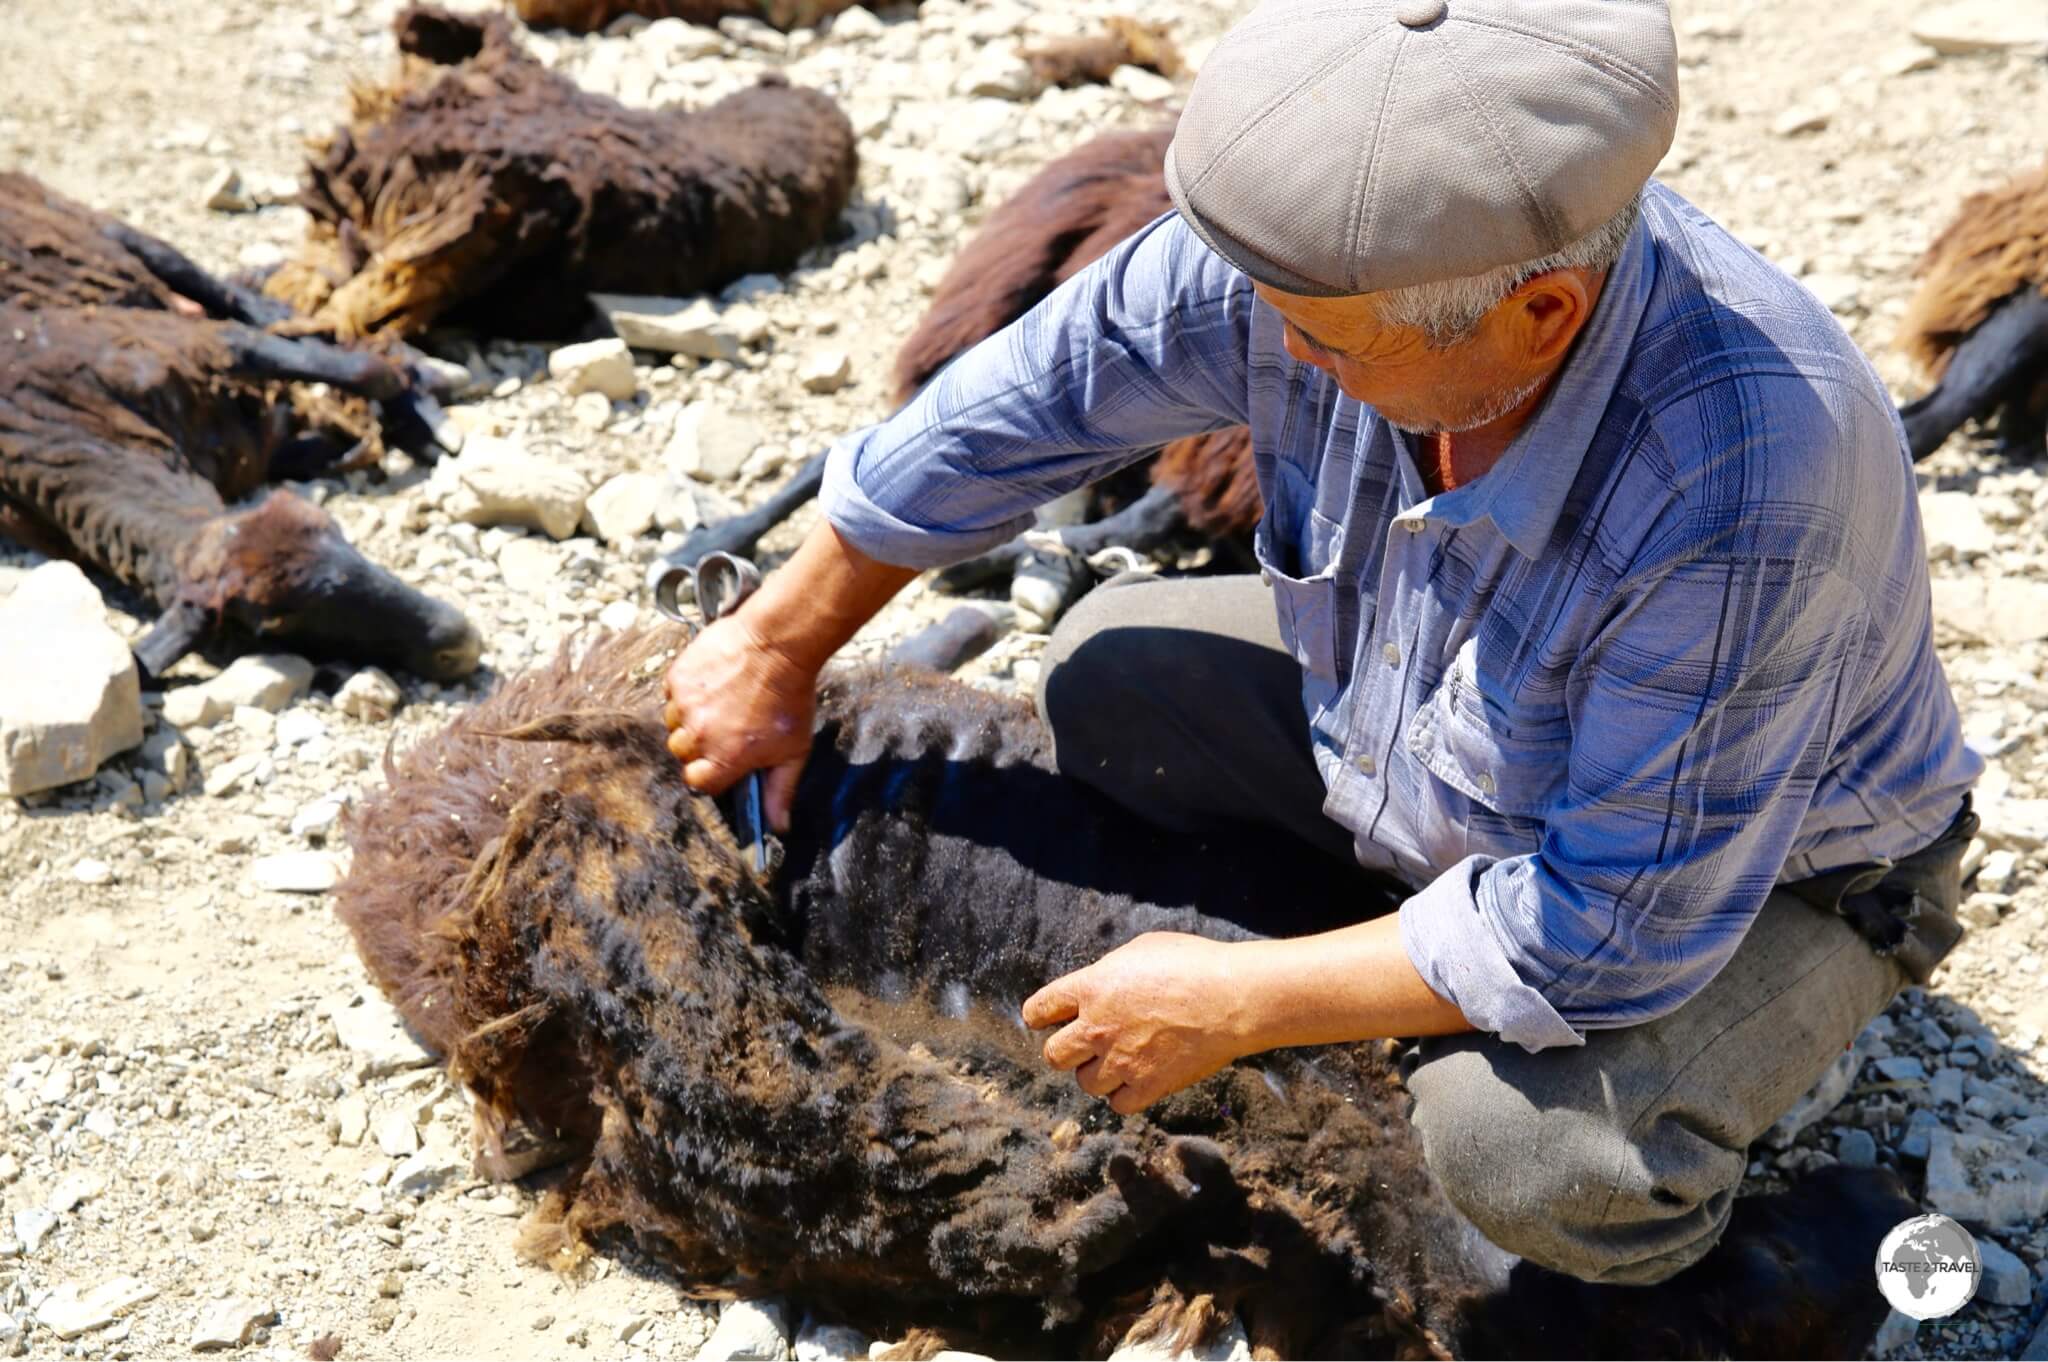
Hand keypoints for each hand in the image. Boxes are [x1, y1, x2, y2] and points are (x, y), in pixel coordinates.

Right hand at [661, 612, 815, 830]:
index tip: (723, 760)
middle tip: (725, 727)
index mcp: (725, 759)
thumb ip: (781, 791)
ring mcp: (685, 705)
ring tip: (719, 703)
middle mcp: (699, 735)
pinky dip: (686, 693)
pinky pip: (671, 695)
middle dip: (700, 746)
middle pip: (683, 754)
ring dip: (690, 719)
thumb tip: (779, 828)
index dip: (711, 773)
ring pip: (673, 724)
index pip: (698, 783)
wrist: (778, 643)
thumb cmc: (790, 698)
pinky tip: (713, 683)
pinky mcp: (677, 678)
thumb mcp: (794, 750)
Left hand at [1021, 932, 1253, 1114]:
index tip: (1045, 1020)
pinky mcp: (1147, 1086)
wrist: (1232, 998)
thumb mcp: (1141, 950)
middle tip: (1085, 1046)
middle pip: (1054, 1054)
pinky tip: (1138, 1080)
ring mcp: (1120, 1060)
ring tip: (1121, 1061)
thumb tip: (1100, 986)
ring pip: (1086, 1083)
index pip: (1039, 1009)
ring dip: (1099, 1074)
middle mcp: (1096, 1027)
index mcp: (1091, 987)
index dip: (1040, 1016)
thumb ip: (1109, 972)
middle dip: (1066, 1050)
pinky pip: (1118, 1104)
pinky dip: (1125, 1095)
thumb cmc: (1193, 964)